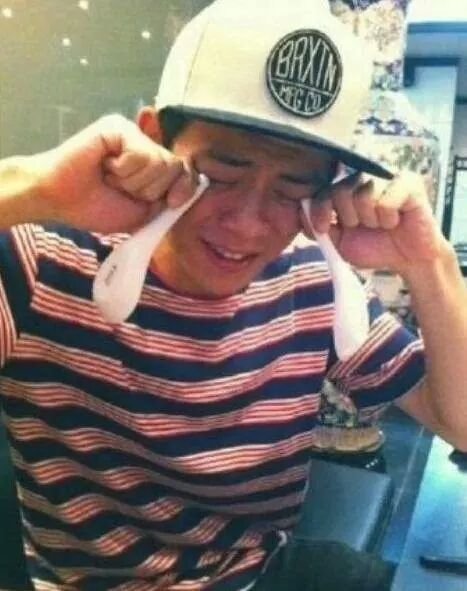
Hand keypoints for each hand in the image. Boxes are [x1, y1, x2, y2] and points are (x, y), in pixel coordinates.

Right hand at [35, 114, 193, 232]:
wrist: (60, 201)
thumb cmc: (96, 207)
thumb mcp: (142, 213)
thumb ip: (168, 200)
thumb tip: (194, 184)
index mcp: (154, 166)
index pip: (186, 171)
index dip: (184, 188)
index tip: (170, 203)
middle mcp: (147, 145)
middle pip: (175, 167)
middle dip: (149, 191)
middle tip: (121, 190)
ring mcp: (133, 133)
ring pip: (159, 162)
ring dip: (132, 183)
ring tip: (110, 179)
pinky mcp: (118, 127)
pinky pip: (140, 154)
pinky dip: (123, 171)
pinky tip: (104, 167)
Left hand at [301, 171, 447, 275]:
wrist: (407, 260)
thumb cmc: (374, 248)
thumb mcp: (340, 242)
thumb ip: (321, 227)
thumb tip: (301, 213)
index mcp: (348, 189)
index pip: (324, 189)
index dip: (319, 209)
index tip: (321, 228)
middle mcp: (366, 178)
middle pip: (342, 189)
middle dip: (348, 216)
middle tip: (363, 226)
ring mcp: (387, 178)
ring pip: (364, 193)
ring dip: (369, 218)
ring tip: (380, 224)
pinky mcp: (409, 183)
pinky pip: (386, 200)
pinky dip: (388, 218)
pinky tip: (395, 221)